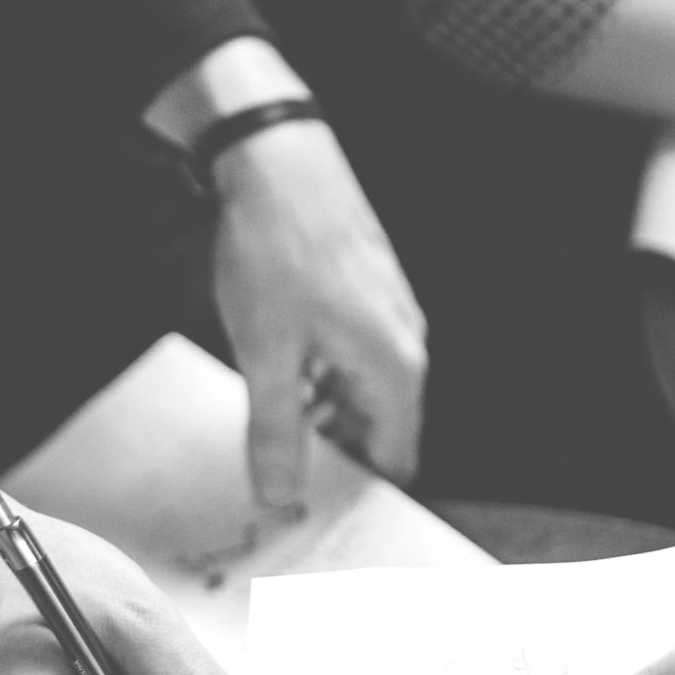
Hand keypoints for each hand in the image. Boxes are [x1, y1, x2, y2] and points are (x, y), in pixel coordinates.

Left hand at [209, 120, 426, 506]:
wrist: (280, 162)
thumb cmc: (280, 249)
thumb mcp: (267, 355)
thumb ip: (276, 434)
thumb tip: (279, 497)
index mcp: (396, 368)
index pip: (395, 459)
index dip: (356, 492)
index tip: (316, 512)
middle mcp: (407, 343)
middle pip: (382, 426)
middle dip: (337, 454)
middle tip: (283, 472)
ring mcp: (391, 314)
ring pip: (366, 389)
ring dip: (326, 412)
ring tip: (275, 419)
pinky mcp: (370, 292)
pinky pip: (357, 355)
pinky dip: (325, 374)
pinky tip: (283, 368)